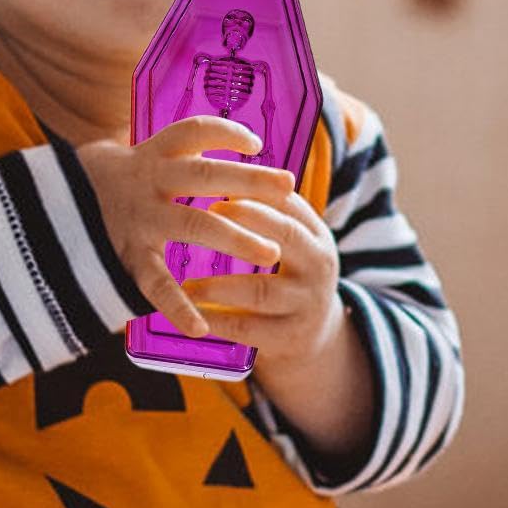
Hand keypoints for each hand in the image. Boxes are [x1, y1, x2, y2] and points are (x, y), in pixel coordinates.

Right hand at [76, 117, 295, 338]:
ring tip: (270, 254)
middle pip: (203, 176)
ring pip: (192, 225)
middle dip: (248, 181)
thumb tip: (223, 145)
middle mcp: (145, 183)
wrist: (40, 210)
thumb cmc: (102, 185)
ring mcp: (137, 221)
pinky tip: (202, 327)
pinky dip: (178, 308)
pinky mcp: (126, 258)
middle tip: (287, 186)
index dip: (224, 133)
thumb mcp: (131, 159)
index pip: (191, 132)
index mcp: (149, 156)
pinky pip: (155, 285)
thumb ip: (171, 156)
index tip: (256, 142)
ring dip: (235, 238)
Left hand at [180, 185, 345, 373]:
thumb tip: (224, 170)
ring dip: (219, 285)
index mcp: (316, 235)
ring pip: (261, 290)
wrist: (312, 332)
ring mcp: (306, 303)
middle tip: (204, 216)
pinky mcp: (289, 336)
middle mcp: (319, 265)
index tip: (220, 185)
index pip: (289, 204)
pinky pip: (248, 327)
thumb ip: (269, 212)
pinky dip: (218, 320)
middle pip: (285, 236)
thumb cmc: (290, 272)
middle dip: (246, 222)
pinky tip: (193, 314)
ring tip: (188, 283)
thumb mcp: (293, 241)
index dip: (255, 192)